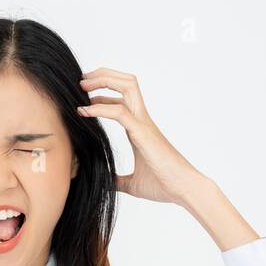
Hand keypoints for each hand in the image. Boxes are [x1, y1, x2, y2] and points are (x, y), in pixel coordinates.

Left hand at [77, 68, 206, 205]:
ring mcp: (144, 124)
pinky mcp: (143, 134)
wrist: (184, 190)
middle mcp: (142, 121)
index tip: (82, 98)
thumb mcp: (133, 183)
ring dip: (103, 81)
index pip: (121, 100)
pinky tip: (83, 111)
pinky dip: (99, 108)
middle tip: (81, 82)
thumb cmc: (163, 185)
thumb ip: (118, 180)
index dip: (102, 95)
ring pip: (127, 87)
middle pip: (126, 83)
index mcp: (139, 129)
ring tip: (82, 86)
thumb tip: (104, 183)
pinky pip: (119, 112)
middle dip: (103, 76)